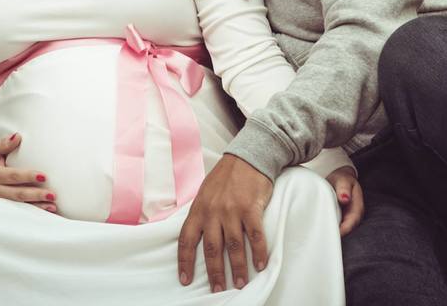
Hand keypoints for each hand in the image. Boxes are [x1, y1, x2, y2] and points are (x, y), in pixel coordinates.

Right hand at [0, 132, 56, 212]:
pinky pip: (18, 212)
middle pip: (17, 194)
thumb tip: (18, 136)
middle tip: (52, 195)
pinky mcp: (2, 209)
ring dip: (37, 207)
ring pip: (19, 206)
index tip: (44, 176)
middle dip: (36, 195)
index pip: (13, 176)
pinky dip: (32, 212)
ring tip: (53, 205)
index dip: (28, 177)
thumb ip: (4, 144)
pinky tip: (46, 211)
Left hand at [178, 154, 272, 292]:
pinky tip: (261, 264)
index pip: (187, 239)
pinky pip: (255, 235)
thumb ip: (201, 214)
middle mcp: (213, 211)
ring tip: (240, 283)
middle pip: (212, 249)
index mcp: (199, 209)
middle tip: (217, 289)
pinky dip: (259, 252)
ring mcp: (232, 209)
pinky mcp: (251, 207)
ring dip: (238, 267)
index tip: (185, 280)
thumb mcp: (205, 192)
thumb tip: (196, 237)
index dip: (185, 262)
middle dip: (215, 272)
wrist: (248, 156)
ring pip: (234, 246)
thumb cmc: (226, 177)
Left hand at [327, 165, 363, 235]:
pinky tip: (321, 229)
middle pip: (347, 229)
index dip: (345, 229)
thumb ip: (344, 188)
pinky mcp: (340, 218)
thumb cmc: (342, 179)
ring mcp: (347, 217)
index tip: (336, 233)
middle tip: (325, 237)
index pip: (352, 221)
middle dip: (338, 234)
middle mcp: (353, 215)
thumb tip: (345, 198)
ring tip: (321, 235)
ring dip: (333, 232)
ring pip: (342, 229)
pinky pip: (337, 226)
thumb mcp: (343, 180)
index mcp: (357, 207)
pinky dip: (330, 227)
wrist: (340, 179)